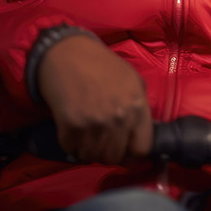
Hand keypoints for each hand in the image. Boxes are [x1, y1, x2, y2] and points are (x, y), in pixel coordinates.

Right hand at [37, 33, 152, 163]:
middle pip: (115, 156)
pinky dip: (73, 146)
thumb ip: (140, 108)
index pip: (142, 148)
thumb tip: (139, 135)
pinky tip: (74, 131)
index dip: (133, 153)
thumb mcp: (133, 81)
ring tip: (88, 136)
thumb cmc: (103, 66)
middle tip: (103, 143)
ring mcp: (94, 123)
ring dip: (90, 151)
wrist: (68, 54)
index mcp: (137, 106)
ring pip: (93, 156)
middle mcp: (118, 117)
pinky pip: (73, 150)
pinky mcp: (70, 126)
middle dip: (109, 153)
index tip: (126, 151)